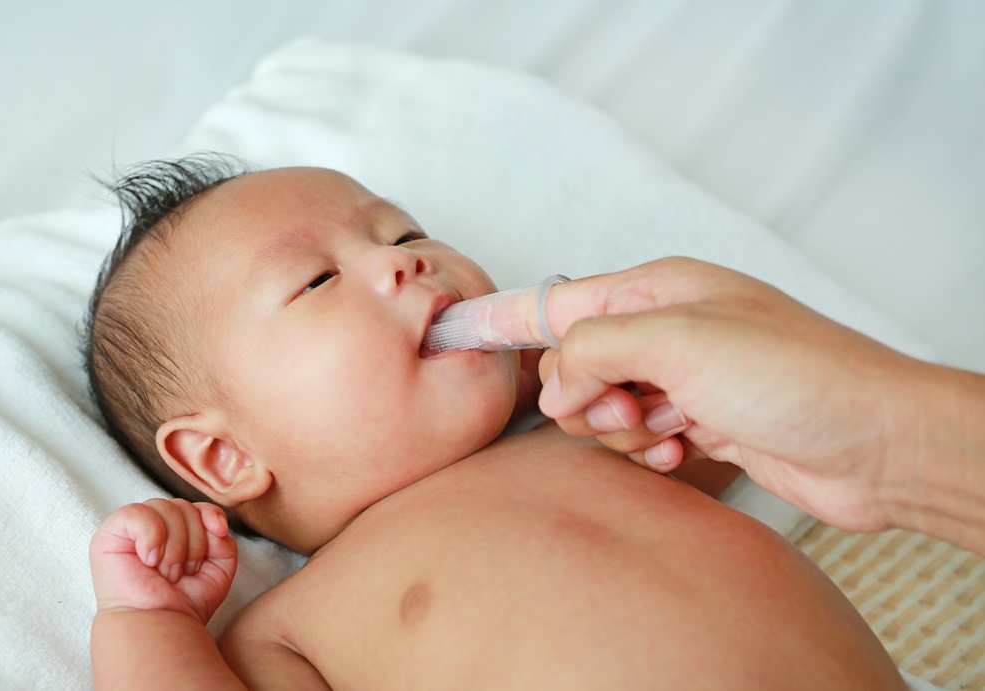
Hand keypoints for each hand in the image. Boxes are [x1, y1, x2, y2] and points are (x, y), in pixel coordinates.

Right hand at [90, 499, 237, 623]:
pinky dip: (151, 536)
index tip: (220, 532)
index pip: (194, 504)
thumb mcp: (218, 567)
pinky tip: (149, 560)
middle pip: (182, 506)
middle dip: (193, 540)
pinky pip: (137, 512)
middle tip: (182, 573)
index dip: (210, 513)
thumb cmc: (185, 601)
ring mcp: (130, 529)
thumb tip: (214, 523)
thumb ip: (221, 538)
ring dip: (174, 545)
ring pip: (164, 507)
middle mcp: (152, 526)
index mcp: (174, 531)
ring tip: (167, 573)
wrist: (160, 625)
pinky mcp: (110, 533)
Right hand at [537, 257, 927, 532]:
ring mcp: (686, 378)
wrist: (874, 441)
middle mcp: (669, 329)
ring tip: (664, 432)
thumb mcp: (679, 342)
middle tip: (626, 409)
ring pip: (606, 408)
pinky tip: (680, 453)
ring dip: (621, 431)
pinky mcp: (703, 422)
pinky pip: (642, 440)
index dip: (510, 319)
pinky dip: (650, 452)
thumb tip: (554, 377)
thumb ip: (596, 348)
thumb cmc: (796, 377)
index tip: (459, 334)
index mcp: (658, 290)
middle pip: (577, 363)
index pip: (561, 301)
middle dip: (586, 396)